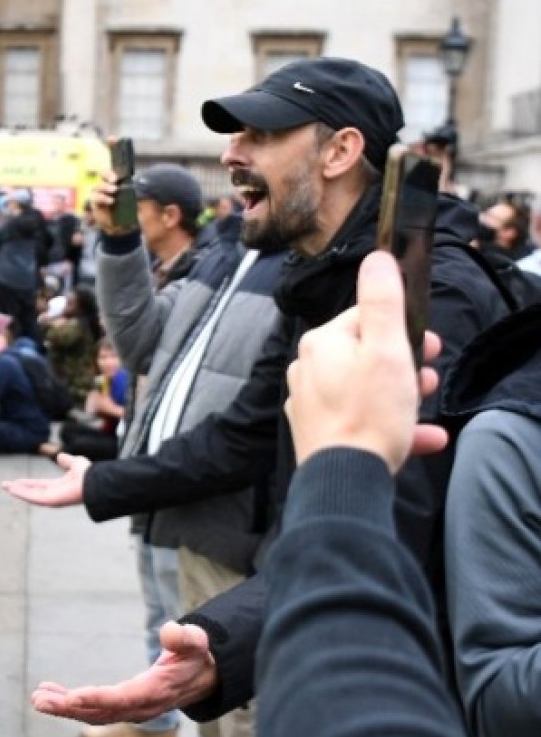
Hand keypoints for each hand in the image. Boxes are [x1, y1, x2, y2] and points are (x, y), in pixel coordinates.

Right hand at [1, 452, 90, 506]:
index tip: (15, 481)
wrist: (95, 482)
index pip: (38, 485)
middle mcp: (54, 494)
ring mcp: (52, 499)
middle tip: (4, 485)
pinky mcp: (51, 501)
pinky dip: (22, 494)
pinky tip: (13, 489)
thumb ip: (66, 461)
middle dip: (18, 488)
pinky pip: (34, 497)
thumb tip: (60, 456)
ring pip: (30, 495)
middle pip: (32, 492)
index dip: (26, 483)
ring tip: (5, 486)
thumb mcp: (75, 463)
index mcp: (58, 486)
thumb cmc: (88, 474)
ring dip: (18, 491)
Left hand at [31, 622, 216, 723]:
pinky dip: (70, 704)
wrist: (201, 678)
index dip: (97, 698)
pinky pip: (92, 709)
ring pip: (92, 714)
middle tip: (39, 701)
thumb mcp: (196, 643)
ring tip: (37, 698)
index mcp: (155, 691)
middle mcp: (140, 706)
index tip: (72, 697)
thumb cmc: (195, 656)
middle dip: (69, 708)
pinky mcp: (122, 707)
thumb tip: (169, 630)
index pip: (123, 698)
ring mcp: (130, 710)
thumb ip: (185, 638)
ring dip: (64, 708)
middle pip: (100, 711)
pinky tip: (48, 694)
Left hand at [284, 251, 446, 473]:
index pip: (365, 320)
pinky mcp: (319, 433)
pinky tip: (423, 436)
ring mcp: (311, 403)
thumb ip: (383, 302)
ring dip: (401, 393)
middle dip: (403, 363)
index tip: (428, 344)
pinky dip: (391, 424)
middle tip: (428, 376)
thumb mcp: (386, 349)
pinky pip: (360, 419)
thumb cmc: (369, 411)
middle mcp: (308, 368)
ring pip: (365, 388)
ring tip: (424, 404)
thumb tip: (377, 258)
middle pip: (365, 355)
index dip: (402, 328)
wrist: (344, 477)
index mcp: (321, 343)